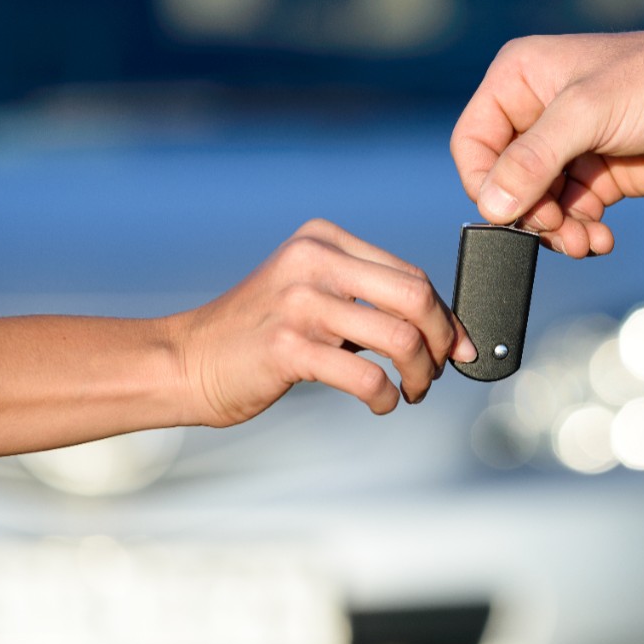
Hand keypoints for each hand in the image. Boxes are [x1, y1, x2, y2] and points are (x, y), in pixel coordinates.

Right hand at [171, 219, 474, 423]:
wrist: (184, 362)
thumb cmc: (257, 335)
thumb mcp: (309, 292)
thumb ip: (363, 296)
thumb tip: (441, 328)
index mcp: (322, 240)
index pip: (410, 273)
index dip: (445, 314)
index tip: (459, 344)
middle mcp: (313, 261)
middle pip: (416, 296)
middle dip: (442, 340)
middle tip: (438, 370)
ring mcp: (300, 302)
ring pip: (401, 338)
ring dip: (419, 374)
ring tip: (411, 390)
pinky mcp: (288, 347)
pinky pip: (367, 377)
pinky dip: (386, 397)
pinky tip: (381, 403)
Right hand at [451, 29, 643, 257]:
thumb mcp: (587, 113)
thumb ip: (534, 159)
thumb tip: (492, 206)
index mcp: (519, 79)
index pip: (474, 142)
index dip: (484, 183)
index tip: (508, 212)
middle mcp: (535, 112)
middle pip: (505, 181)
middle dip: (530, 213)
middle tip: (558, 228)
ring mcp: (566, 147)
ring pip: (537, 204)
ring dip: (557, 230)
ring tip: (584, 242)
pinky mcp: (594, 176)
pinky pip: (570, 215)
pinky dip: (581, 233)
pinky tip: (601, 240)